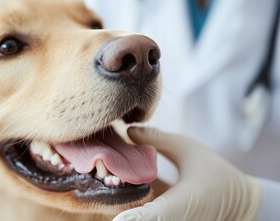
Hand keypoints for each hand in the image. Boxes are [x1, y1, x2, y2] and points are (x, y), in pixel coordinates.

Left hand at [113, 127, 260, 220]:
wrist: (239, 202)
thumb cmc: (216, 174)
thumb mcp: (188, 148)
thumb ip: (157, 139)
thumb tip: (127, 131)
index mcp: (183, 204)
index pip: (156, 216)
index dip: (135, 217)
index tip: (119, 219)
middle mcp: (176, 219)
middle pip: (140, 216)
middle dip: (120, 200)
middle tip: (103, 179)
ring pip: (141, 214)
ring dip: (125, 202)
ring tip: (106, 177)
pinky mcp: (168, 220)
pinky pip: (147, 213)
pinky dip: (134, 202)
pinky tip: (119, 180)